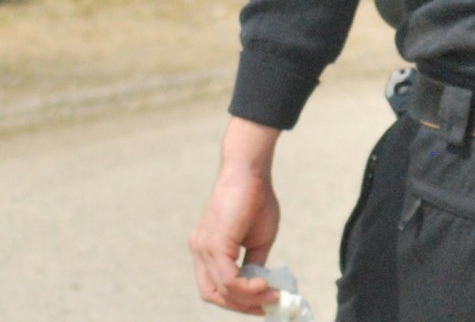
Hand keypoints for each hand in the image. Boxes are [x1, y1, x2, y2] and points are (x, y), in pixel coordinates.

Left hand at [190, 120, 283, 313]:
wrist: (250, 172)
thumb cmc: (256, 199)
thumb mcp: (258, 238)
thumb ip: (254, 262)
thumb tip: (259, 284)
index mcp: (206, 250)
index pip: (214, 286)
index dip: (236, 300)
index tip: (262, 303)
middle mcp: (199, 251)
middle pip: (211, 294)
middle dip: (240, 305)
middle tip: (267, 305)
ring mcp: (203, 248)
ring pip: (219, 290)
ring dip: (247, 299)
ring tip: (271, 295)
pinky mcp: (215, 244)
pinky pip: (228, 278)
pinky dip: (246, 288)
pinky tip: (264, 285)